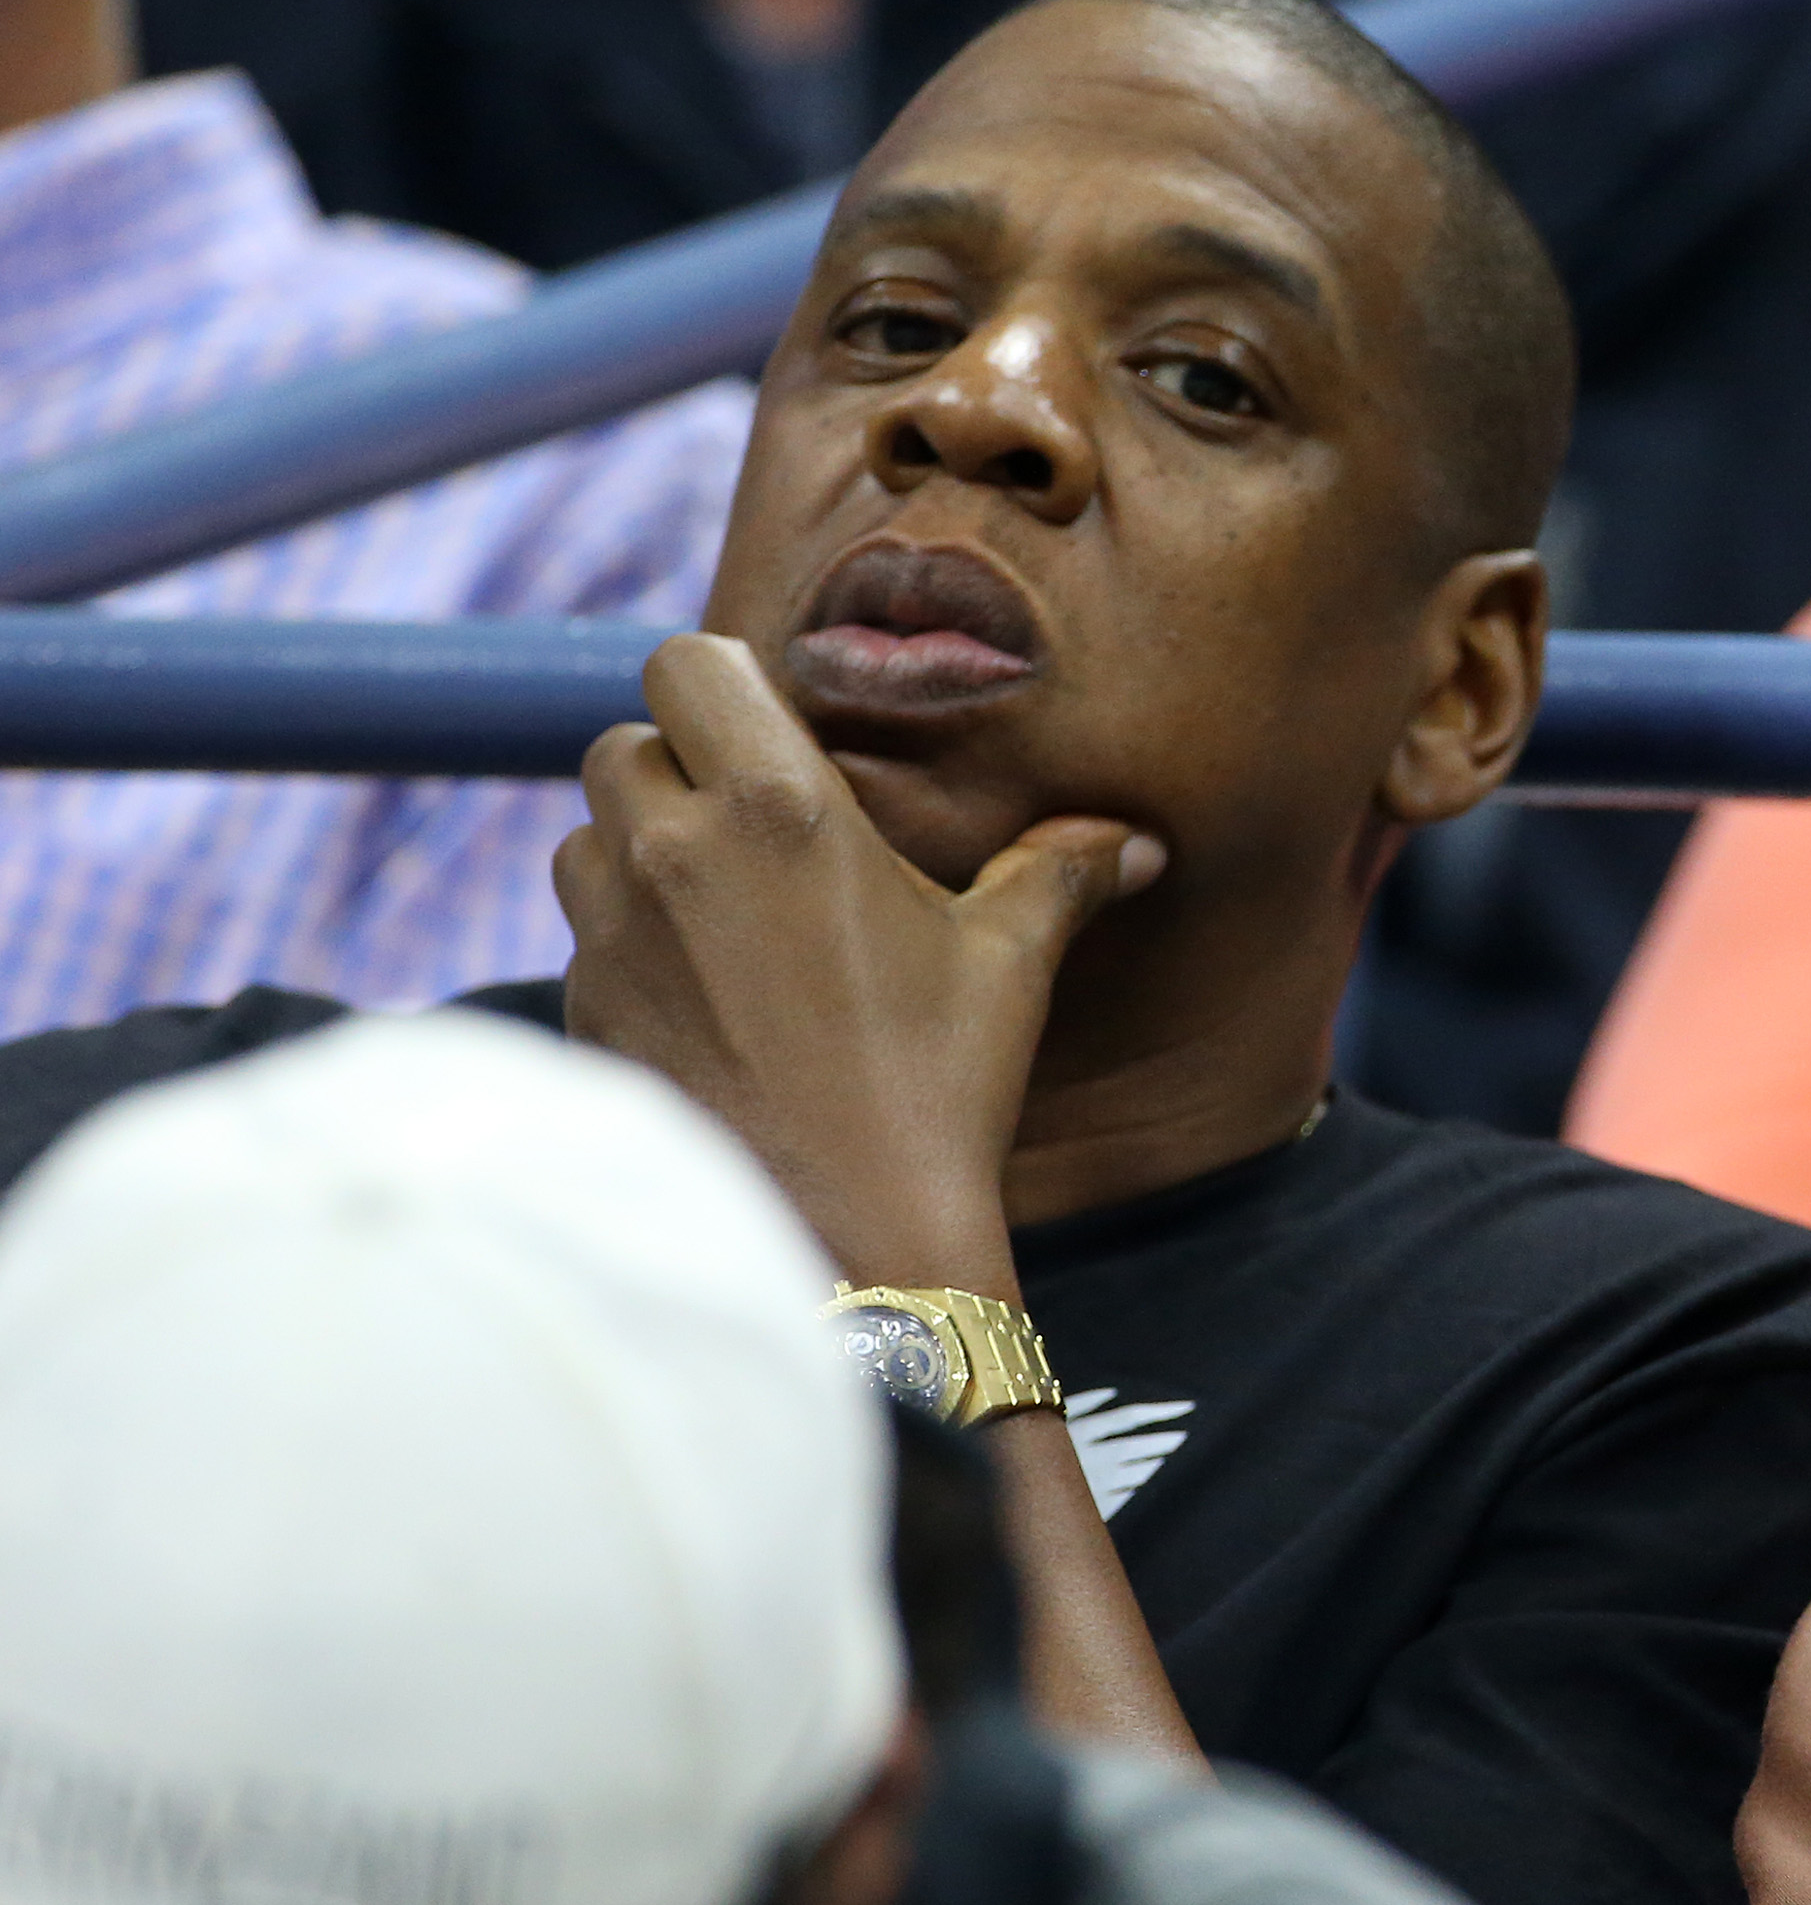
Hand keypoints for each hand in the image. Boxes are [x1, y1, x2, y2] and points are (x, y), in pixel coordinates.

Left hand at [555, 633, 1164, 1286]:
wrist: (846, 1241)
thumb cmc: (935, 1089)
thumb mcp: (1008, 967)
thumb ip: (1058, 874)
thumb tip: (1136, 842)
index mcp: (778, 810)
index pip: (686, 663)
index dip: (722, 683)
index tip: (771, 732)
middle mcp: (670, 854)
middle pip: (623, 744)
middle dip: (679, 771)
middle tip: (753, 829)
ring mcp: (610, 937)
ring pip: (585, 837)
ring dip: (636, 852)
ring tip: (719, 909)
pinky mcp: (582, 1011)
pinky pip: (583, 936)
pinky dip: (628, 943)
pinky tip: (704, 998)